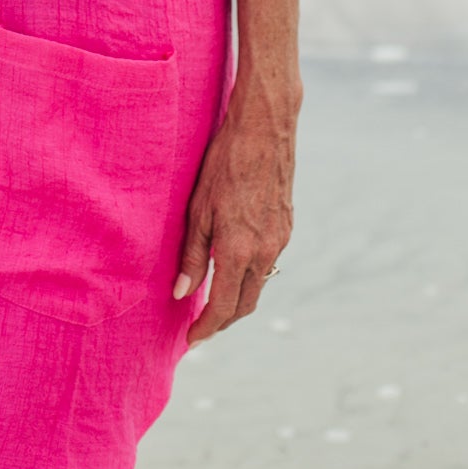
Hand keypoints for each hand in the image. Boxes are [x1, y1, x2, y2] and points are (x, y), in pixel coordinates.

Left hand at [172, 86, 295, 345]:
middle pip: (244, 304)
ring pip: (258, 285)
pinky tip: (232, 265)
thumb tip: (181, 293)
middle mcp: (265, 251)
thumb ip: (191, 254)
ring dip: (237, 299)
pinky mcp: (286, 226)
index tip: (191, 340)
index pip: (223, 307)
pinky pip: (268, 263)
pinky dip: (249, 275)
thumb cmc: (225, 162)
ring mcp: (280, 239)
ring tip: (212, 299)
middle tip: (200, 327)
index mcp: (239, 249)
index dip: (206, 328)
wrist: (265, 128)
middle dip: (222, 321)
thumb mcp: (199, 208)